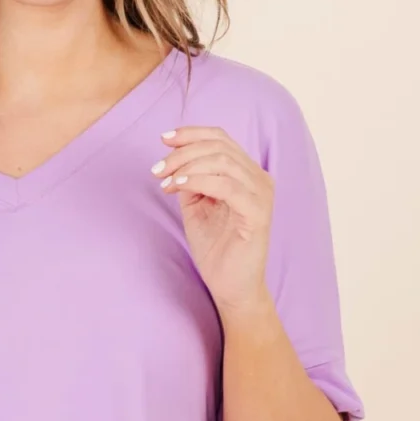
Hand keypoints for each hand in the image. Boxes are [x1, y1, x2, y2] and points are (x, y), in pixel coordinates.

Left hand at [151, 125, 273, 320]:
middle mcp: (259, 179)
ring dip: (187, 165)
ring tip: (165, 181)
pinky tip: (179, 186)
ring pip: (222, 161)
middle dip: (182, 152)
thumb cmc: (217, 249)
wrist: (232, 287)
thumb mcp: (197, 206)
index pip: (220, 139)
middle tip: (157, 170)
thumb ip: (190, 180)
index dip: (191, 133)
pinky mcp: (258, 213)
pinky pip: (227, 185)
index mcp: (246, 174)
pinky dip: (200, 180)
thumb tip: (173, 160)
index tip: (163, 139)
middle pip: (219, 146)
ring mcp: (261, 194)